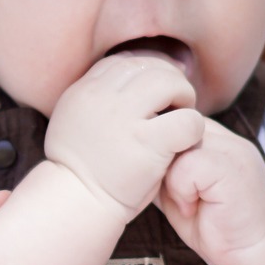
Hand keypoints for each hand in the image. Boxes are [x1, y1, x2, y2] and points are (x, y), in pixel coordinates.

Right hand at [45, 53, 203, 218]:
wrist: (77, 202)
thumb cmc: (78, 167)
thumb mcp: (71, 117)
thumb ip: (92, 96)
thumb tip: (120, 81)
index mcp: (85, 88)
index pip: (124, 61)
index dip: (145, 70)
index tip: (155, 86)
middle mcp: (103, 96)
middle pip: (147, 65)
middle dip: (168, 77)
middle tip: (175, 100)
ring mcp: (125, 117)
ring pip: (168, 82)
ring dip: (182, 95)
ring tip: (182, 115)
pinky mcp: (147, 143)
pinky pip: (186, 120)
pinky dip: (193, 125)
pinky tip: (187, 138)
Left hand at [158, 117, 264, 264]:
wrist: (255, 254)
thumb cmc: (212, 223)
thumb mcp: (180, 186)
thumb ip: (165, 162)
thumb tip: (130, 145)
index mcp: (214, 136)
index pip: (173, 119)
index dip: (159, 146)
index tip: (161, 175)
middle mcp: (225, 137)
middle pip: (172, 127)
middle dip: (163, 160)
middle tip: (175, 193)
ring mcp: (232, 150)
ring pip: (177, 144)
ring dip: (172, 178)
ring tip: (187, 202)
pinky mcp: (233, 169)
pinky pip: (188, 166)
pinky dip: (182, 190)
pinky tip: (194, 208)